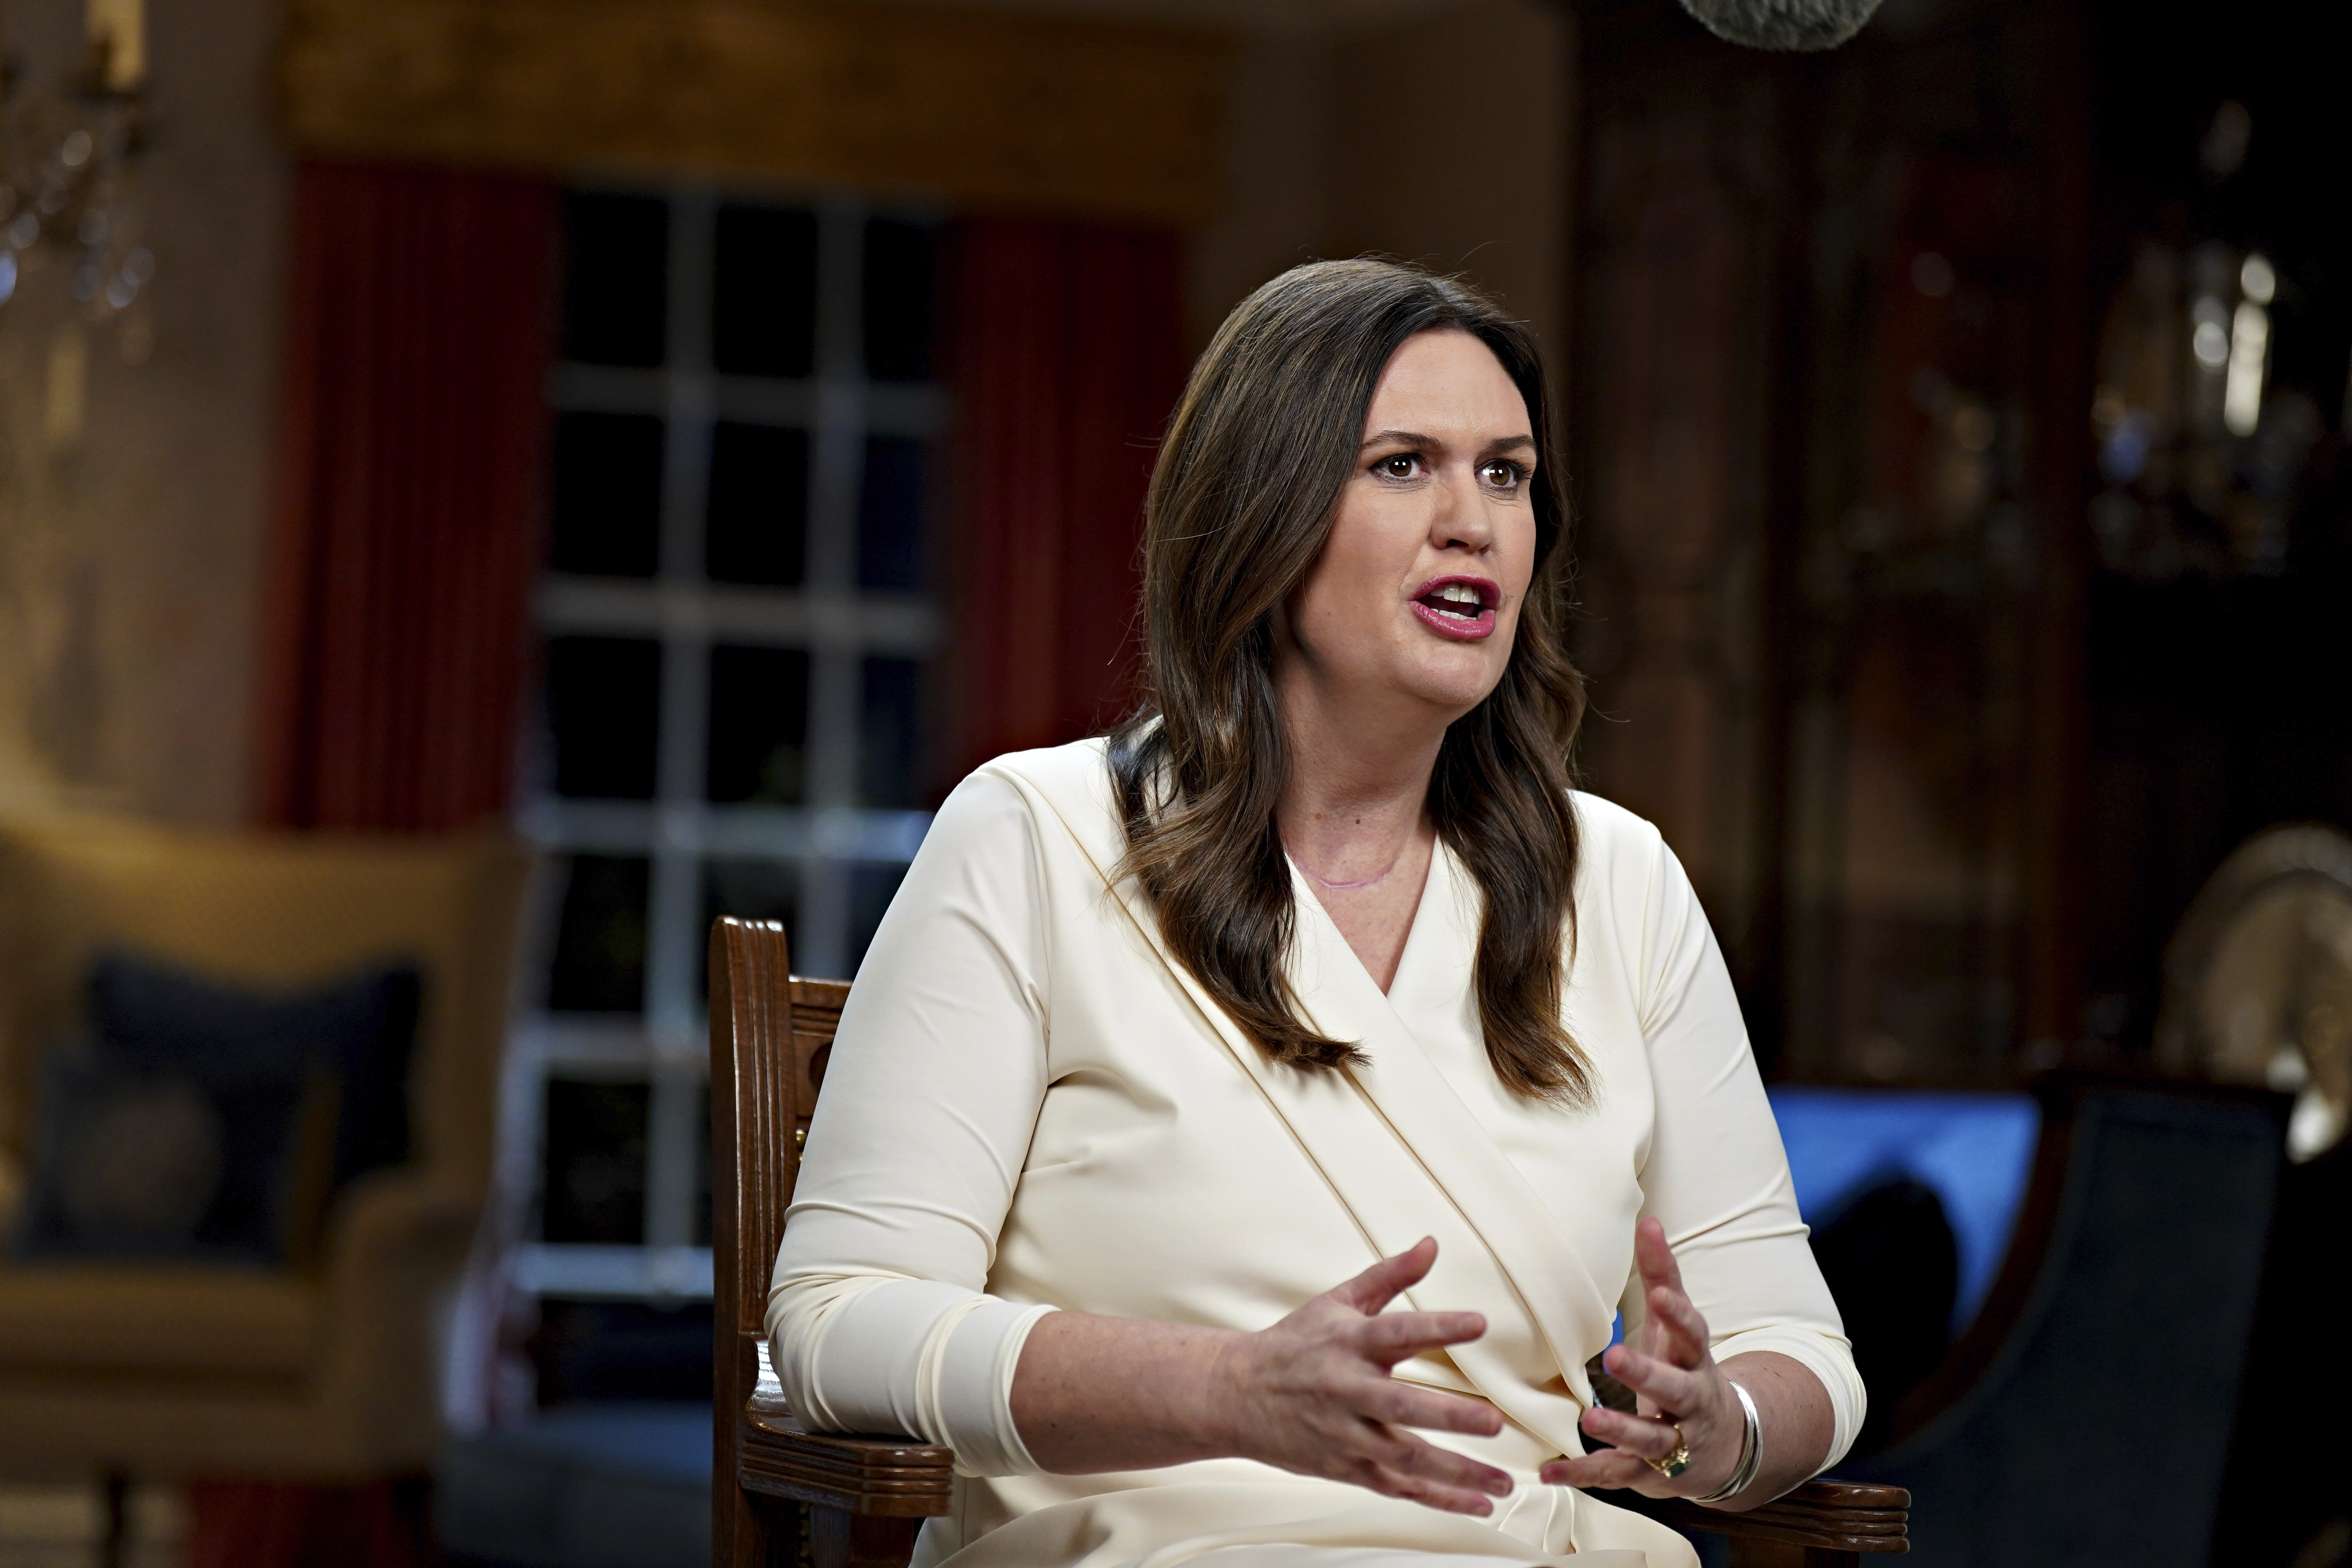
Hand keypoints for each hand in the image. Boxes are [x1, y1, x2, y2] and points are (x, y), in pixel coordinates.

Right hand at [1210, 1237, 1514, 1515]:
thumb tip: (1431, 1245)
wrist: (1233, 1395)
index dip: (1438, 1326)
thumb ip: (1389, 1276)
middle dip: (1449, 1416)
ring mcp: (1345, 1434)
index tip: (1479, 1322)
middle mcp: (1348, 1390)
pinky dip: (1438, 1499)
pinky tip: (1476, 1505)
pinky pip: (1397, 1487)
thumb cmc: (1293, 1345)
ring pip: (1404, 1459)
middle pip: (1402, 1406)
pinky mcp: (1345, 1466)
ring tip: (1503, 1483)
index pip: (1398, 1330)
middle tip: (1494, 1422)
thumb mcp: (1337, 1301)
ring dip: (1457, 1473)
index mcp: (1348, 1342)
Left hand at [1540, 1218, 1742, 1499]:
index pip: (1694, 1333)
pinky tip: (1548, 1472)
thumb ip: (1663, 1275)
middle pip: (1675, 1389)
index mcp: (1695, 1359)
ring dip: (1620, 1430)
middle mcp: (1691, 1402)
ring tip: (1588, 1420)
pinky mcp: (1652, 1473)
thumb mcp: (1678, 1325)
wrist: (1724, 1443)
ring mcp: (1675, 1441)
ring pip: (1651, 1439)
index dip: (1679, 1314)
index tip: (1661, 1295)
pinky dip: (1583, 1475)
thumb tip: (1649, 1221)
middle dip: (1648, 1375)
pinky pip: (1616, 1475)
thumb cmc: (1687, 1368)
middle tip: (1616, 1356)